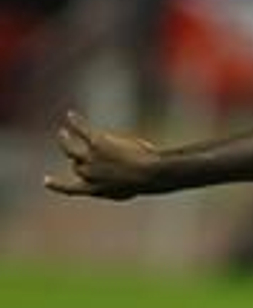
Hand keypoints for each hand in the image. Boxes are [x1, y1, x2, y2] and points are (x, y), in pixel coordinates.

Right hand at [44, 111, 161, 199]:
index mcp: (95, 190)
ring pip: (69, 148)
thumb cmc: (144, 184)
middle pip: (75, 165)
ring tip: (63, 133)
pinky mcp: (97, 143)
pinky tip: (71, 115)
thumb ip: (111, 187)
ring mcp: (91, 158)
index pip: (70, 189)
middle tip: (69, 148)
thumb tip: (108, 183)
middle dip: (74, 158)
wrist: (150, 174)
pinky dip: (75, 122)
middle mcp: (88, 175)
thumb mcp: (126, 192)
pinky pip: (81, 129)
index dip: (57, 185)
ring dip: (64, 140)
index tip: (46, 180)